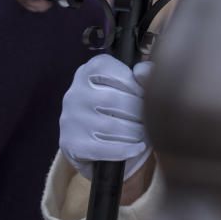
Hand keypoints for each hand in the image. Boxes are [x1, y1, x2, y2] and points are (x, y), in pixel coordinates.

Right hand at [59, 54, 152, 179]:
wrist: (99, 150)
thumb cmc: (121, 110)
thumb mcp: (131, 87)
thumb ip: (144, 74)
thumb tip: (142, 72)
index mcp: (86, 72)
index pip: (108, 69)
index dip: (132, 82)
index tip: (144, 95)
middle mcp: (74, 94)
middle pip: (114, 100)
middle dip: (138, 112)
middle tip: (150, 120)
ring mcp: (70, 120)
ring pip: (111, 126)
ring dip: (135, 132)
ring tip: (145, 134)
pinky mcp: (72, 145)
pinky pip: (104, 149)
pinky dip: (126, 150)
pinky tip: (139, 148)